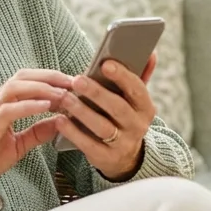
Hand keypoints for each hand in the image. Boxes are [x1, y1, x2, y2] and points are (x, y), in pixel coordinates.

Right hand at [0, 69, 73, 204]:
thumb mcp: (17, 146)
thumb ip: (36, 133)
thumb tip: (59, 122)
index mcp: (1, 105)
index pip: (26, 81)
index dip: (49, 79)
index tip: (72, 83)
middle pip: (22, 77)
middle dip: (49, 76)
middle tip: (73, 82)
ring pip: (15, 88)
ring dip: (42, 88)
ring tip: (63, 93)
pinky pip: (8, 110)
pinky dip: (28, 106)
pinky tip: (45, 107)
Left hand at [54, 53, 157, 180]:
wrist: (126, 157)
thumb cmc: (124, 117)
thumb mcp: (134, 100)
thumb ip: (140, 76)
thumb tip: (150, 52)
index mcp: (145, 107)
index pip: (137, 89)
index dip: (122, 76)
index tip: (105, 64)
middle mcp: (138, 126)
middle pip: (118, 108)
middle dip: (97, 93)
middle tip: (77, 80)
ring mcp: (123, 144)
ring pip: (102, 127)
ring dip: (82, 111)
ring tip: (65, 98)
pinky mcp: (106, 158)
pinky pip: (88, 144)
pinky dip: (73, 132)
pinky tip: (59, 120)